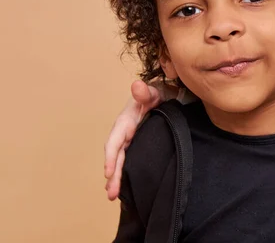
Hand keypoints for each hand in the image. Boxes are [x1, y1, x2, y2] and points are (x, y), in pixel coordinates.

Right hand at [104, 80, 161, 199]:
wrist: (162, 96)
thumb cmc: (155, 94)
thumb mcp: (152, 91)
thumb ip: (145, 92)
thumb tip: (137, 85)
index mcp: (125, 122)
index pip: (115, 141)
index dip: (110, 157)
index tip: (107, 172)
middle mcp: (124, 133)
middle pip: (116, 156)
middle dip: (112, 174)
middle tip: (111, 194)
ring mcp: (130, 140)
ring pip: (120, 160)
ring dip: (115, 178)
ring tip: (113, 195)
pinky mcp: (136, 144)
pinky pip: (127, 160)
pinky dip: (123, 173)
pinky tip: (123, 187)